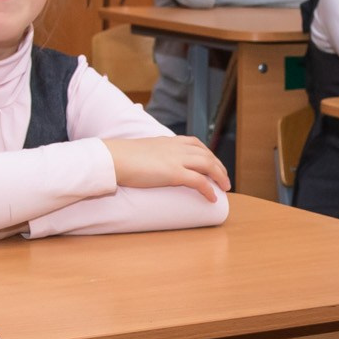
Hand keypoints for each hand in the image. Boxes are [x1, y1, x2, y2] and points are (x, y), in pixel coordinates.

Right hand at [104, 135, 229, 200]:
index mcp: (168, 141)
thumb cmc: (120, 158)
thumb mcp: (141, 151)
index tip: (212, 162)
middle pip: (206, 154)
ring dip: (220, 176)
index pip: (195, 143)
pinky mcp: (174, 173)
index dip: (208, 153)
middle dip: (219, 166)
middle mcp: (176, 147)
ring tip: (225, 188)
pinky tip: (213, 197)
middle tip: (224, 179)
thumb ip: (150, 155)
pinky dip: (209, 189)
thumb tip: (147, 165)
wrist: (114, 159)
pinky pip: (199, 181)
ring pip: (208, 165)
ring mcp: (177, 160)